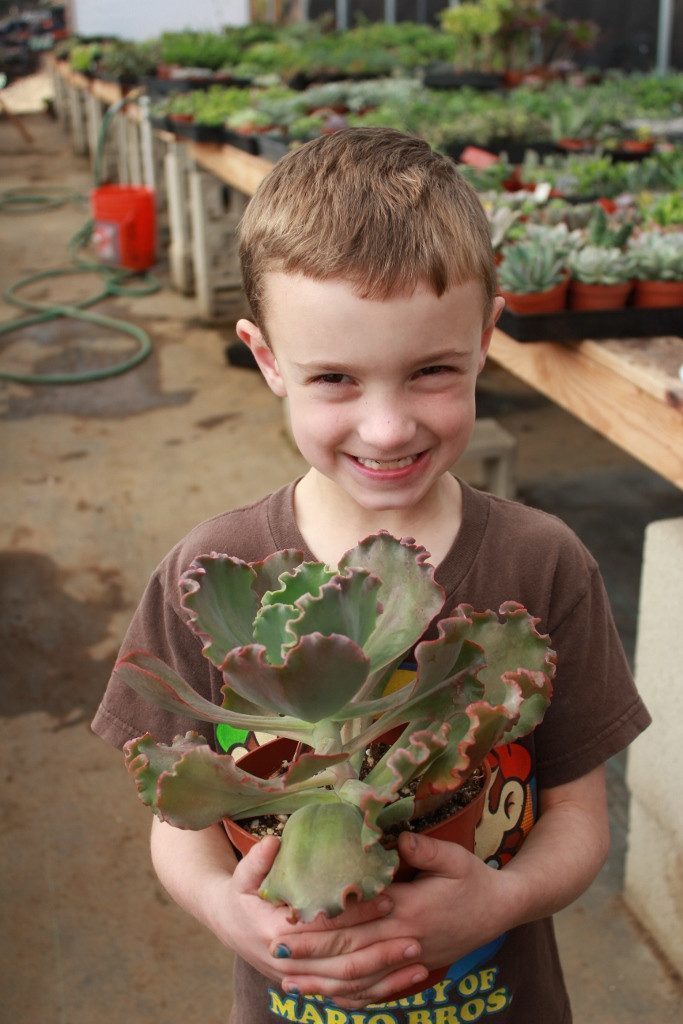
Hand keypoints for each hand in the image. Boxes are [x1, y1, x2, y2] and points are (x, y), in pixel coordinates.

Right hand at [217, 837, 425, 1000]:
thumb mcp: (244, 874)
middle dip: (381, 949)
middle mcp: (292, 964)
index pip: (326, 926)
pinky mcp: (311, 986)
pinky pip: (348, 996)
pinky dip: (377, 992)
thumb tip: (274, 842)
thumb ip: (259, 860)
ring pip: (349, 985)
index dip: (358, 914)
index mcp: (277, 933)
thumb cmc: (241, 894)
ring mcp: (302, 979)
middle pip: (342, 961)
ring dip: (385, 975)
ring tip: (419, 960)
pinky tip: (404, 983)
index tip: (389, 899)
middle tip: (415, 935)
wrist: (229, 924)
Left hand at [276, 832, 511, 1008]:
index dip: (326, 917)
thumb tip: (397, 838)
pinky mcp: (412, 969)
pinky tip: (326, 994)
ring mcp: (408, 959)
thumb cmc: (474, 879)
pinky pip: (376, 988)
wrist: (501, 911)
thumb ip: (424, 849)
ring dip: (323, 978)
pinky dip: (349, 994)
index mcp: (409, 908)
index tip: (293, 914)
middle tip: (276, 946)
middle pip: (350, 949)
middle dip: (312, 950)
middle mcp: (404, 938)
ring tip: (289, 978)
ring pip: (359, 975)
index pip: (359, 916)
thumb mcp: (454, 858)